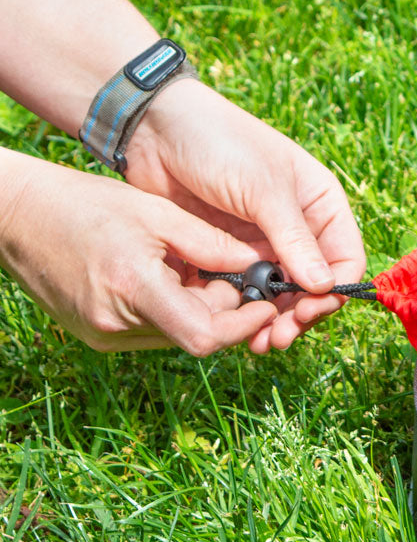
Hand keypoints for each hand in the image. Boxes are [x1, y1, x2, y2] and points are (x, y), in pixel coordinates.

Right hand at [0, 151, 279, 352]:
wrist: (18, 216)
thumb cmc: (86, 205)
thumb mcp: (157, 213)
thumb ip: (211, 244)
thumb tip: (258, 266)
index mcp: (133, 289)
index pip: (204, 336)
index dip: (244, 325)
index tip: (267, 305)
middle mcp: (116, 323)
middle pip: (195, 334)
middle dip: (227, 309)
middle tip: (238, 274)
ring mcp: (104, 335)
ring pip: (177, 333)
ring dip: (201, 308)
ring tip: (196, 267)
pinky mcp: (97, 336)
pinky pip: (154, 330)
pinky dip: (174, 309)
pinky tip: (169, 277)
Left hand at [122, 80, 366, 352]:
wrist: (152, 128)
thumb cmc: (219, 143)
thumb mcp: (263, 189)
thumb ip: (294, 239)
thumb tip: (326, 286)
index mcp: (319, 204)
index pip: (345, 258)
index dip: (334, 290)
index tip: (309, 311)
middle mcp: (297, 227)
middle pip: (314, 285)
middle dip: (301, 314)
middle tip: (279, 337)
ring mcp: (261, 243)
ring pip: (280, 295)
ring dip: (273, 320)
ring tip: (258, 343)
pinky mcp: (227, 254)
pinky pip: (244, 291)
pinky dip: (243, 312)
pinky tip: (234, 326)